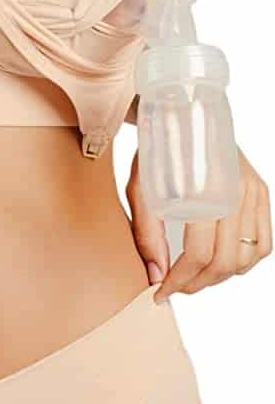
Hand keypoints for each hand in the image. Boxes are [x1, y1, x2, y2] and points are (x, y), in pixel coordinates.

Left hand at [124, 145, 271, 305]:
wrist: (177, 109)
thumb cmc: (155, 146)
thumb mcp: (141, 187)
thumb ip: (148, 234)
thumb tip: (156, 277)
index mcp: (203, 187)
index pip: (198, 253)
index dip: (179, 281)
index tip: (161, 293)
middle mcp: (233, 189)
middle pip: (224, 261)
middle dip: (197, 284)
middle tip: (175, 287)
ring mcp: (251, 189)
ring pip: (246, 257)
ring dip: (220, 276)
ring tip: (195, 276)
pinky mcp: (260, 189)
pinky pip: (263, 241)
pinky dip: (246, 260)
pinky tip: (223, 261)